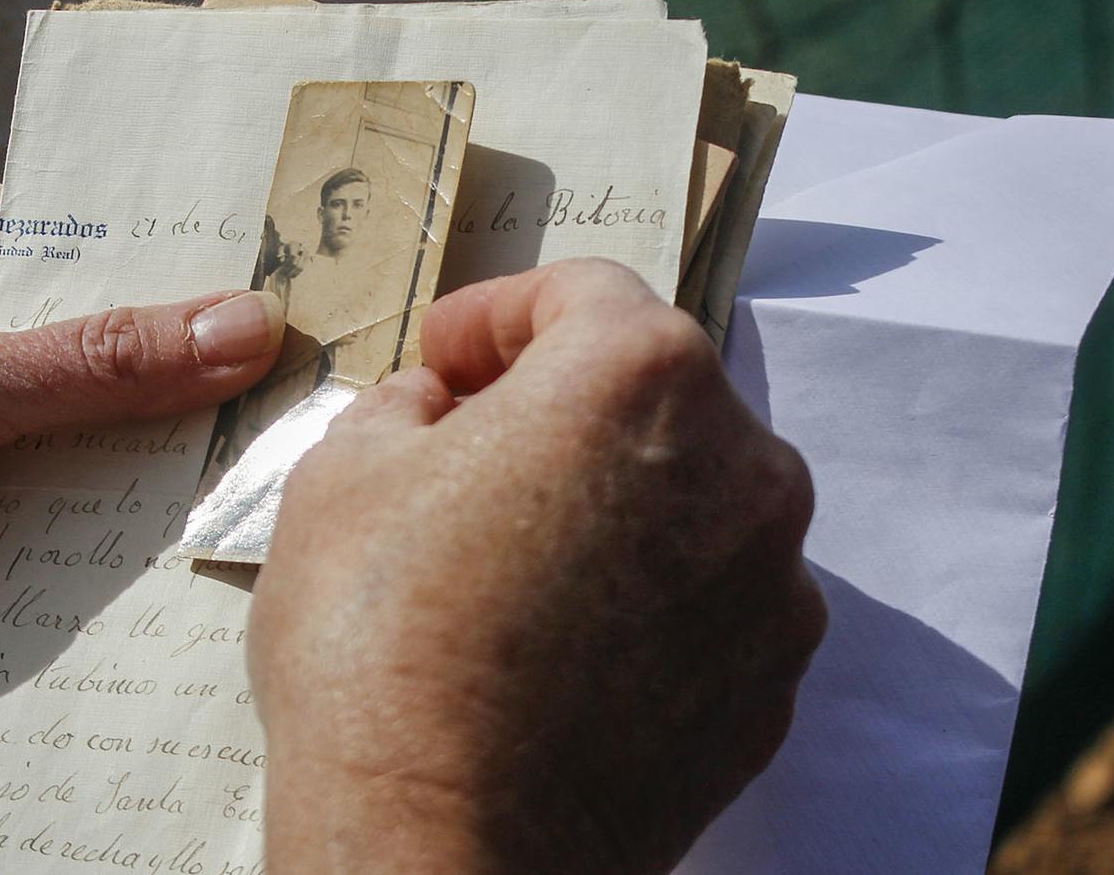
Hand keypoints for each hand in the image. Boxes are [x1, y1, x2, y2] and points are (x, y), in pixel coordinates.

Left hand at [0, 213, 283, 865]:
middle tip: (316, 372)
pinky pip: (71, 531)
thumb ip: (97, 363)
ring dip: (162, 467)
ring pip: (97, 450)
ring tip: (281, 461)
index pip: (84, 243)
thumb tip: (247, 324)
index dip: (180, 253)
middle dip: (192, 373)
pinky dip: (120, 542)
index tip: (293, 264)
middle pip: (107, 353)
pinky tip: (197, 545)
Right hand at [248, 258, 824, 873]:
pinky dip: (651, 596)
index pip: (579, 292)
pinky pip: (709, 600)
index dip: (493, 315)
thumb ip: (406, 404)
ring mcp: (770, 582)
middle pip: (651, 392)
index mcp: (639, 375)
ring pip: (691, 496)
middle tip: (467, 451)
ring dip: (614, 500)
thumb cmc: (383, 644)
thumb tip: (438, 407)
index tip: (442, 359)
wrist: (445, 845)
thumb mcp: (343, 471)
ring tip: (513, 559)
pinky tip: (564, 639)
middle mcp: (741, 462)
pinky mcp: (769, 684)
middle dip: (561, 405)